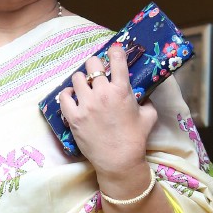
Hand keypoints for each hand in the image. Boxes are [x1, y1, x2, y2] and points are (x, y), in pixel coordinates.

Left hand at [57, 42, 157, 190]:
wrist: (119, 161)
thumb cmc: (136, 139)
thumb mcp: (149, 116)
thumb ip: (146, 101)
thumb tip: (142, 96)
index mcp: (122, 90)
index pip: (116, 59)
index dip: (115, 51)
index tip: (114, 51)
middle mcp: (102, 93)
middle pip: (92, 64)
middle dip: (95, 66)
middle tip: (97, 73)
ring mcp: (86, 104)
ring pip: (77, 77)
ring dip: (81, 79)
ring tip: (84, 86)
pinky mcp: (74, 117)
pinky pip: (64, 96)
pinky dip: (67, 94)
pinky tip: (72, 96)